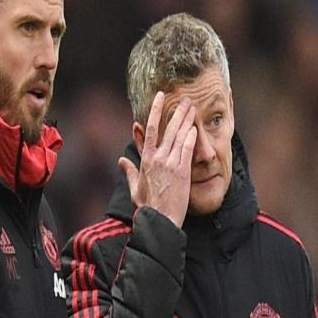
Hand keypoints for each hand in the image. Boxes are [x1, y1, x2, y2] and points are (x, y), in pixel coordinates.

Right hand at [118, 92, 196, 227]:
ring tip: (192, 108)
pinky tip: (196, 127)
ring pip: (179, 136)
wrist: (160, 219)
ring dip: (187, 120)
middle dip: (178, 112)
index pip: (150, 129)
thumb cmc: (147, 205)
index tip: (161, 98)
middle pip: (169, 128)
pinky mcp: (182, 171)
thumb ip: (129, 171)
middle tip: (186, 99)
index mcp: (145, 159)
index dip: (156, 111)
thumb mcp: (134, 187)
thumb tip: (121, 160)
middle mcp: (157, 158)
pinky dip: (192, 137)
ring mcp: (171, 163)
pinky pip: (187, 149)